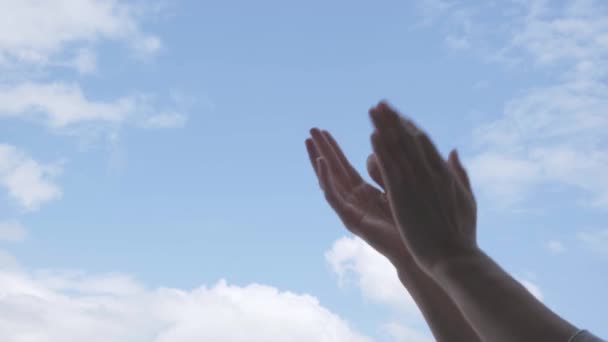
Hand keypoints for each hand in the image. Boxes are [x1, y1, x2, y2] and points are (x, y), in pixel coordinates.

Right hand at [305, 124, 472, 267]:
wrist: (423, 251)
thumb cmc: (418, 223)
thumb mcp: (405, 184)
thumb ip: (391, 165)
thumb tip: (383, 144)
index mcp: (366, 193)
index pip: (344, 167)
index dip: (334, 149)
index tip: (324, 130)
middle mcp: (356, 202)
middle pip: (333, 171)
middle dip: (322, 150)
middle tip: (311, 129)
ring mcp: (352, 211)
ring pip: (329, 181)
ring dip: (318, 160)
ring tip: (308, 141)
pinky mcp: (352, 220)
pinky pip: (334, 197)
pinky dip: (325, 179)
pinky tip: (320, 162)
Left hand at [369, 101, 477, 272]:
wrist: (455, 258)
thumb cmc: (461, 235)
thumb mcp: (467, 199)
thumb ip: (459, 172)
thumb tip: (454, 151)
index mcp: (444, 174)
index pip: (423, 143)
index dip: (408, 127)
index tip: (397, 115)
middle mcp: (431, 173)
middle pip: (409, 139)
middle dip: (394, 120)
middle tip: (381, 103)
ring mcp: (417, 183)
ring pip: (399, 149)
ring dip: (385, 127)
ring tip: (373, 111)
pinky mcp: (403, 196)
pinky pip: (390, 168)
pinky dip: (382, 150)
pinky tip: (373, 136)